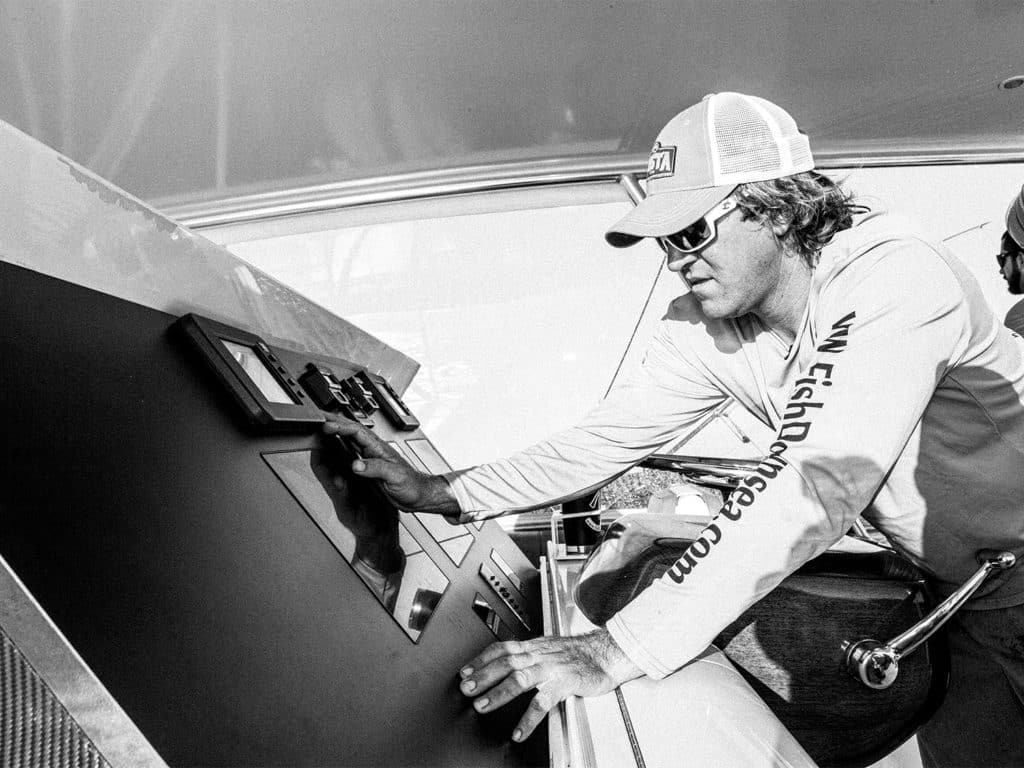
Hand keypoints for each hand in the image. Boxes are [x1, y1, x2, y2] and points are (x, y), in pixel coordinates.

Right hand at [322, 416, 458, 514]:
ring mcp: (371, 457)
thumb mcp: (394, 476)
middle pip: (352, 430)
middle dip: (335, 421)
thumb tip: (356, 464)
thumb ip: (375, 469)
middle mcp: (374, 450)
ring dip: (337, 430)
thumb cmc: (412, 485)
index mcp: (379, 449)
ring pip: (350, 438)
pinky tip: (336, 444)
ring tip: (323, 426)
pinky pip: (351, 451)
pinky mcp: (369, 466)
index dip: (341, 427)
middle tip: (319, 416)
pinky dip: (341, 445)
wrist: (419, 495)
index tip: (327, 426)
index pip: (357, 432)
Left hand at [459, 629, 642, 740]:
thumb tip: (504, 660)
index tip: (464, 671)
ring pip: (520, 679)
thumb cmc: (578, 653)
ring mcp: (551, 669)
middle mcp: (539, 655)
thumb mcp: (549, 647)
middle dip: (483, 675)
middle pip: (505, 663)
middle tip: (466, 688)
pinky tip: (519, 731)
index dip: (481, 659)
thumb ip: (528, 653)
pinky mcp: (565, 684)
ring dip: (498, 693)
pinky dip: (529, 718)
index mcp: (533, 647)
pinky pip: (543, 702)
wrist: (606, 652)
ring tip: (482, 706)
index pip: (502, 649)